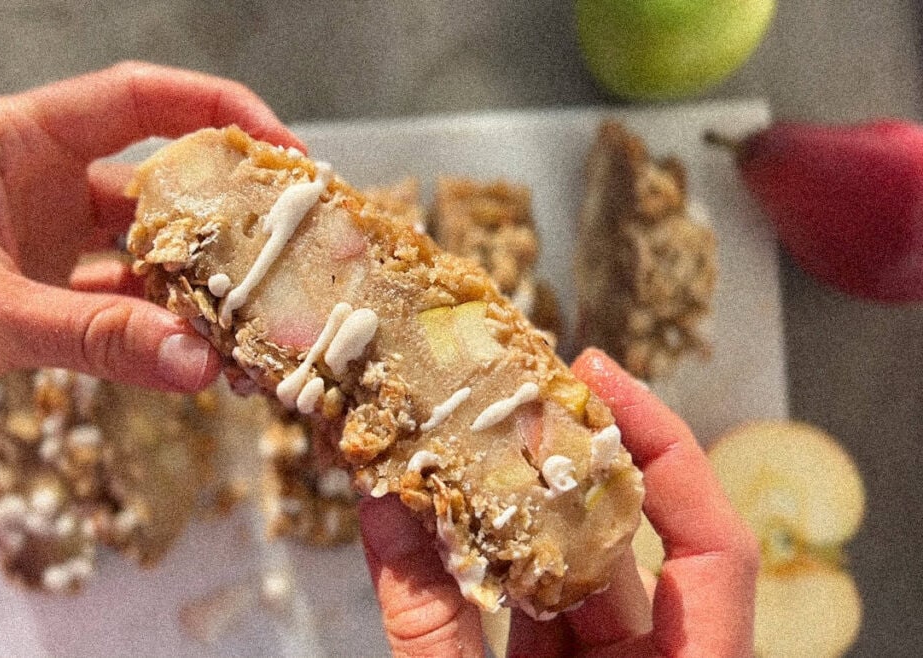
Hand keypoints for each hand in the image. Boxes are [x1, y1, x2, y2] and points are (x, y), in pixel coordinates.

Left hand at [0, 61, 302, 441]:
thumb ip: (94, 339)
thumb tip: (197, 362)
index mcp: (9, 143)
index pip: (133, 99)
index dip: (215, 110)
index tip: (281, 147)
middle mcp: (32, 182)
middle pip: (152, 177)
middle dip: (219, 210)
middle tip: (286, 240)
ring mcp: (39, 240)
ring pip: (139, 249)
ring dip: (190, 282)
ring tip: (248, 310)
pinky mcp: (39, 295)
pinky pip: (116, 303)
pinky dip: (154, 327)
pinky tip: (193, 350)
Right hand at [358, 348, 758, 656]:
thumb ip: (427, 620)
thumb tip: (381, 503)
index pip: (713, 546)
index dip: (666, 448)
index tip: (597, 377)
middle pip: (621, 542)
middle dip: (557, 463)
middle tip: (502, 389)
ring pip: (565, 571)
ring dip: (508, 508)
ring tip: (456, 439)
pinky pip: (530, 610)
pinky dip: (487, 564)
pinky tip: (442, 515)